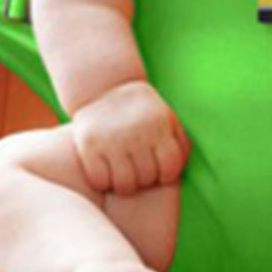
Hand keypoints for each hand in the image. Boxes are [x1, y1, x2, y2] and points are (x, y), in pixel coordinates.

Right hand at [70, 79, 191, 195]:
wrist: (104, 86)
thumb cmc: (142, 111)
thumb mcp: (166, 117)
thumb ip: (180, 142)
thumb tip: (184, 165)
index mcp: (159, 124)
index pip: (169, 168)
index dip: (165, 175)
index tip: (157, 170)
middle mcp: (136, 132)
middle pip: (146, 178)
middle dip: (144, 178)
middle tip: (136, 168)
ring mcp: (111, 138)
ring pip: (124, 184)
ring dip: (124, 184)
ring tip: (122, 171)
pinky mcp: (88, 144)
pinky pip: (99, 180)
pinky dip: (102, 181)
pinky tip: (104, 169)